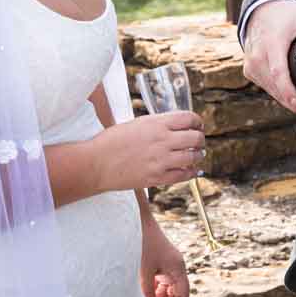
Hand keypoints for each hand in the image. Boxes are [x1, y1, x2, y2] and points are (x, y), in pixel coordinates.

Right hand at [88, 112, 204, 193]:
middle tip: (198, 142)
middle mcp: (162, 140)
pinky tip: (190, 170)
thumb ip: (158, 124)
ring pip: (193, 157)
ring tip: (196, 156)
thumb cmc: (112, 141)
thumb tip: (177, 126)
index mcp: (157, 123)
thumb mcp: (137, 124)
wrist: (96, 163)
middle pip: (196, 138)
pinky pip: (183, 175)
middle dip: (200, 139)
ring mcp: (161, 160)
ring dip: (197, 156)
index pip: (189, 118)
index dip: (197, 122)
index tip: (197, 126)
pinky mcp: (157, 178)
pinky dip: (190, 172)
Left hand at [140, 213, 189, 296]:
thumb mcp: (144, 270)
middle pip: (178, 293)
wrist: (139, 224)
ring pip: (170, 289)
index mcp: (177, 268)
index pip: (183, 295)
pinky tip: (146, 296)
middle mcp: (176, 268)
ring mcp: (169, 266)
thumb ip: (148, 289)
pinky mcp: (162, 264)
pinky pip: (163, 283)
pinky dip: (156, 291)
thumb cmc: (143, 244)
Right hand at [242, 0, 295, 113]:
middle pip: (275, 86)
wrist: (261, 12)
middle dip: (293, 101)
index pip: (278, 72)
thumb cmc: (286, 15)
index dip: (288, 91)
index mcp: (272, 43)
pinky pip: (265, 87)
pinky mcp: (249, 71)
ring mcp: (251, 65)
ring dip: (285, 99)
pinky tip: (290, 95)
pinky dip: (277, 92)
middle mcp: (257, 56)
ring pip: (270, 90)